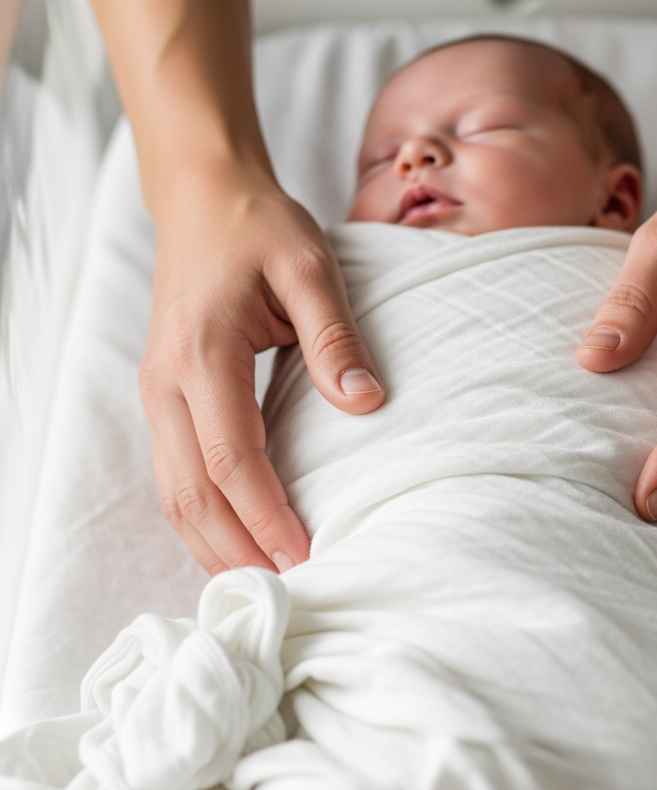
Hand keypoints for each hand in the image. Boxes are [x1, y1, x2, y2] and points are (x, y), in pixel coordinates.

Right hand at [139, 159, 385, 575]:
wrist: (204, 197)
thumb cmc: (260, 227)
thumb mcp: (311, 269)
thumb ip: (336, 338)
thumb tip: (366, 404)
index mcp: (202, 353)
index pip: (230, 459)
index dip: (267, 517)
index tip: (308, 556)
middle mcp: (165, 382)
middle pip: (190, 494)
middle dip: (237, 550)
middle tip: (288, 593)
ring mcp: (156, 391)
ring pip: (173, 493)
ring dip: (214, 544)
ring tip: (262, 583)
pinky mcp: (163, 394)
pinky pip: (174, 472)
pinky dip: (202, 515)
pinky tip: (236, 537)